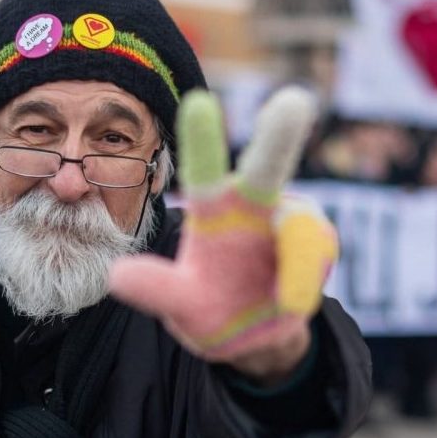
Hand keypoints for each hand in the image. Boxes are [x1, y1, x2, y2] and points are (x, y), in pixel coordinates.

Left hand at [109, 87, 338, 384]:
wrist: (258, 335)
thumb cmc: (212, 306)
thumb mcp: (182, 303)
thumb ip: (157, 290)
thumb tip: (117, 277)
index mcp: (213, 210)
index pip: (204, 171)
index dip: (203, 141)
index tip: (199, 102)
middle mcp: (254, 203)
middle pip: (268, 168)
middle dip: (280, 137)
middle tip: (294, 101)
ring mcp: (291, 220)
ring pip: (300, 233)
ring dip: (296, 270)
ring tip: (285, 303)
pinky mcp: (319, 239)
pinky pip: (314, 257)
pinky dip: (301, 285)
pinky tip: (288, 303)